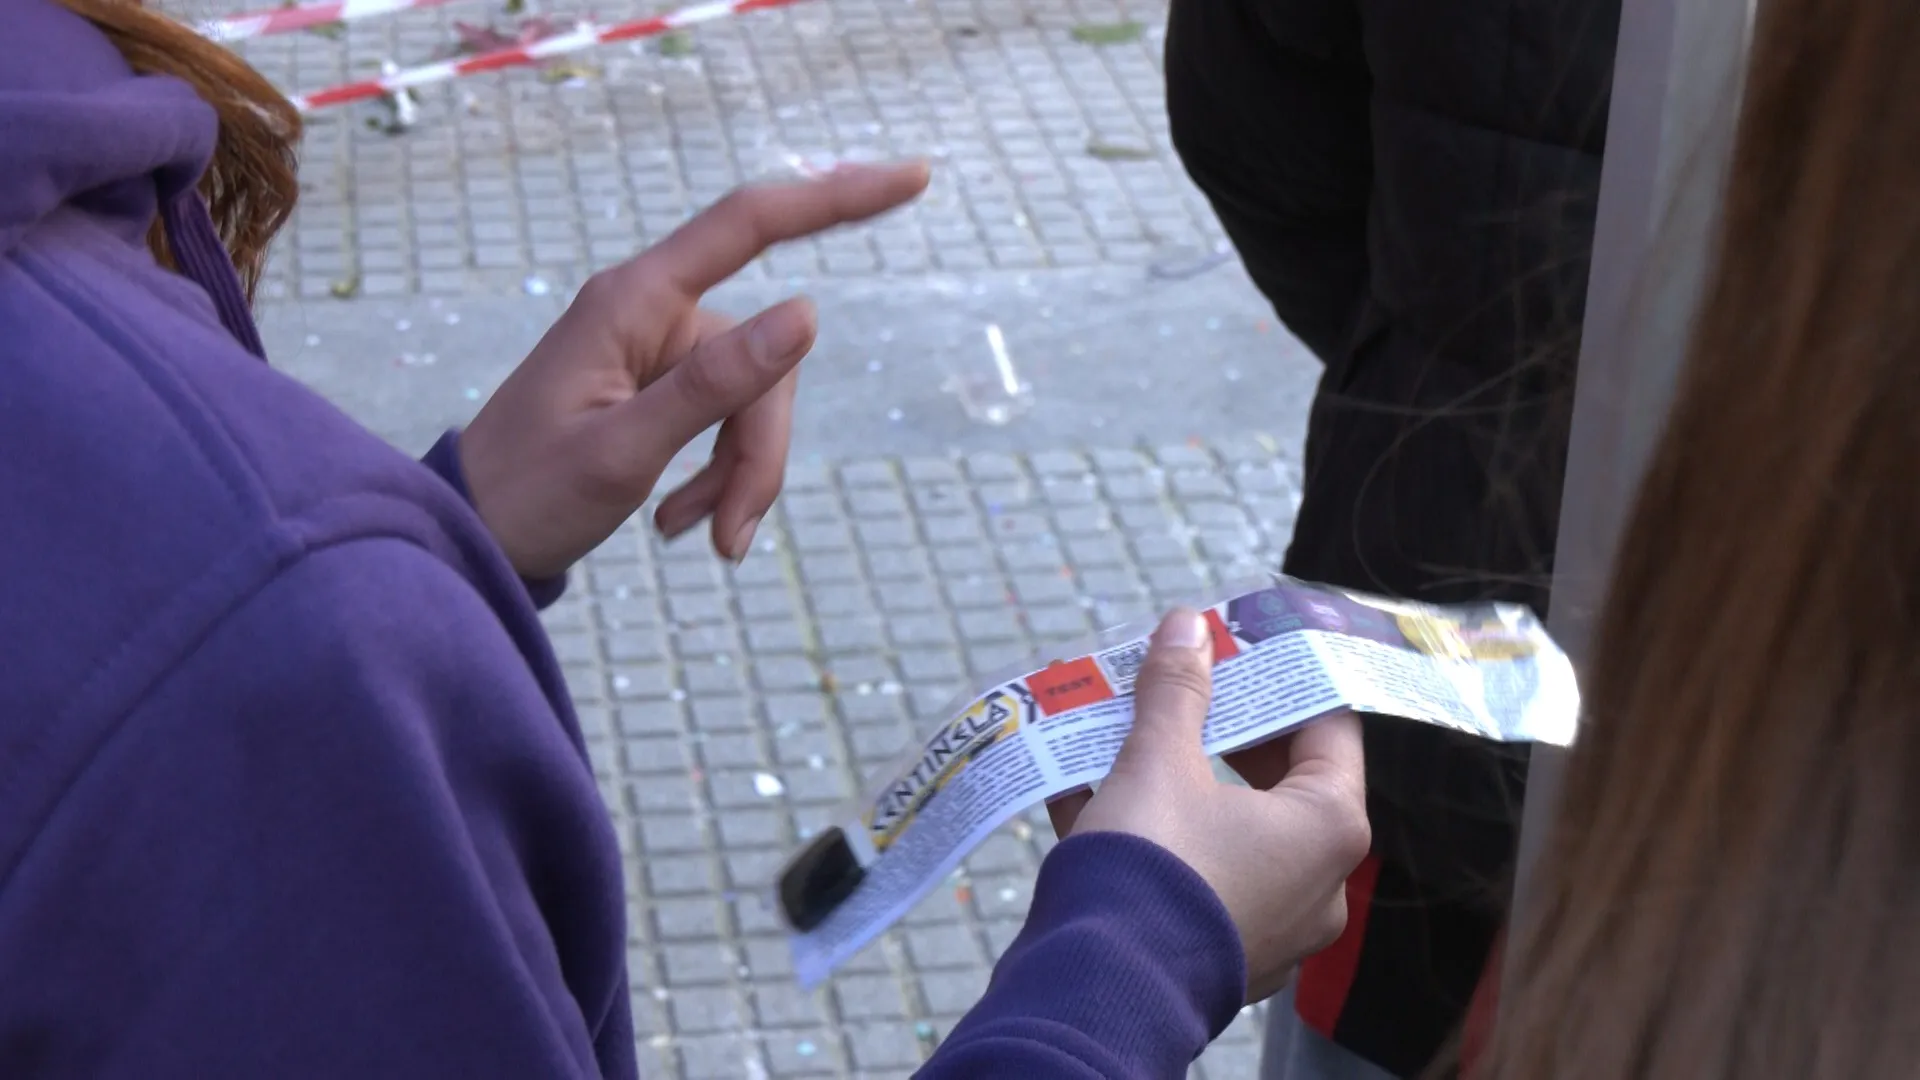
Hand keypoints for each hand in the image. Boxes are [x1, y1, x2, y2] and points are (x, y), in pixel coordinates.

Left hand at [459, 162, 931, 579]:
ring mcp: (658, 350)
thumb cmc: (528, 492)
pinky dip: (720, 478)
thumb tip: (807, 313)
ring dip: (740, 475)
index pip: (750, 223)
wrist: (472, 537)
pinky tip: (679, 523)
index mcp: (635, 301)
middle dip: (760, 450)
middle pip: (765, 355)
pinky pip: (727, 421)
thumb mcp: (624, 449)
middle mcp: (652, 312)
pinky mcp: (661, 388)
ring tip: (699, 539)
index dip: (837, 197)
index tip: (914, 179)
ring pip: (753, 399)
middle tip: (730, 537)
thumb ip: (715, 385)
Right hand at [1046, 610, 1369, 1002]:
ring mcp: (1272, 927)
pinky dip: (1155, 837)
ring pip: (1230, 830)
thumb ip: (1177, 690)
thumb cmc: (1151, 867)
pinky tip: (1087, 798)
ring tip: (1124, 738)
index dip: (1284, 679)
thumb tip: (1187, 627)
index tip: (1244, 647)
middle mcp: (1317, 883)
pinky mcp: (1221, 954)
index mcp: (1328, 827)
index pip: (1329, 728)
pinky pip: (1196, 877)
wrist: (1099, 987)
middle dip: (1219, 730)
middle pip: (1278, 780)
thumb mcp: (1158, 759)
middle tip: (1180, 687)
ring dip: (1179, 781)